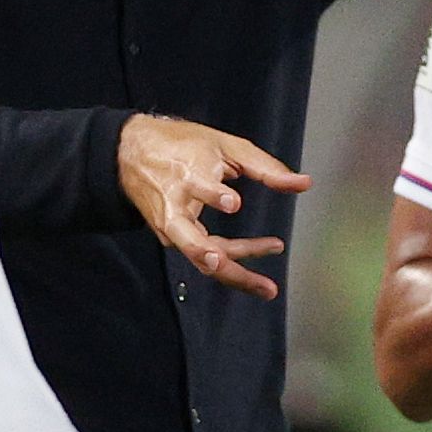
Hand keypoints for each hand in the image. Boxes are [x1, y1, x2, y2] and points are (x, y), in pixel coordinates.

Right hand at [117, 115, 315, 299]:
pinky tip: (254, 255)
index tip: (233, 202)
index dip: (215, 195)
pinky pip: (204, 254)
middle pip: (192, 241)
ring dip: (233, 274)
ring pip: (201, 259)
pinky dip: (230, 259)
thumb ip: (265, 167)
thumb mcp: (224, 146)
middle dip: (213, 257)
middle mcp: (175, 208)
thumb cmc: (181, 145)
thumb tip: (303, 183)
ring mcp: (171, 227)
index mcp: (187, 177)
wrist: (128, 153)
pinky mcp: (171, 237)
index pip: (199, 189)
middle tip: (227, 264)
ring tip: (264, 286)